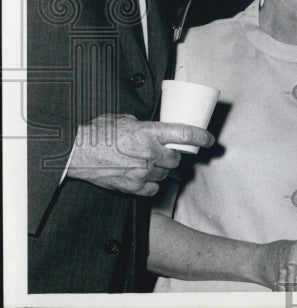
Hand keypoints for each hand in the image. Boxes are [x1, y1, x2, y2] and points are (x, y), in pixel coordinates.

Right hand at [66, 114, 214, 195]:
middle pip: (176, 159)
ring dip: (161, 169)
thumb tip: (153, 129)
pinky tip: (143, 176)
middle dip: (173, 155)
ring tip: (147, 163)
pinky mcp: (132, 187)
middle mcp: (149, 153)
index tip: (209, 140)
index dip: (202, 137)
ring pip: (165, 174)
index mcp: (150, 132)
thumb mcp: (124, 119)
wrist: (75, 153)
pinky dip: (151, 183)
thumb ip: (144, 125)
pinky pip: (152, 188)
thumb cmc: (97, 133)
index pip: (187, 134)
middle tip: (165, 152)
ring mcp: (142, 172)